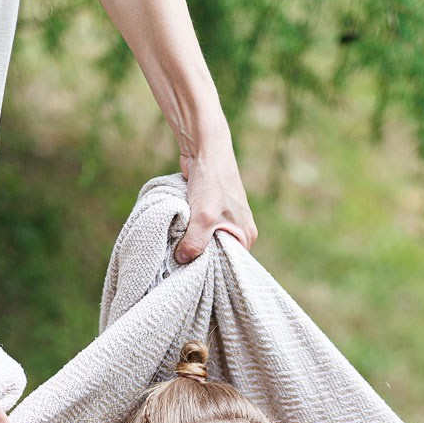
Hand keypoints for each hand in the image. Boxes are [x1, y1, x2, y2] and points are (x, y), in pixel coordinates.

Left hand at [175, 141, 256, 263]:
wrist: (204, 148)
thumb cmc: (212, 181)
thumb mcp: (203, 218)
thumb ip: (194, 243)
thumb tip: (181, 261)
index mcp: (246, 236)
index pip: (230, 265)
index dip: (211, 270)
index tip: (192, 274)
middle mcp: (238, 230)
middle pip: (217, 255)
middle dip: (200, 258)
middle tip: (181, 265)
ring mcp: (224, 221)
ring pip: (206, 242)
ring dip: (191, 244)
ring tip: (177, 250)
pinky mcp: (210, 212)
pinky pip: (199, 230)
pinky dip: (188, 232)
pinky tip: (177, 236)